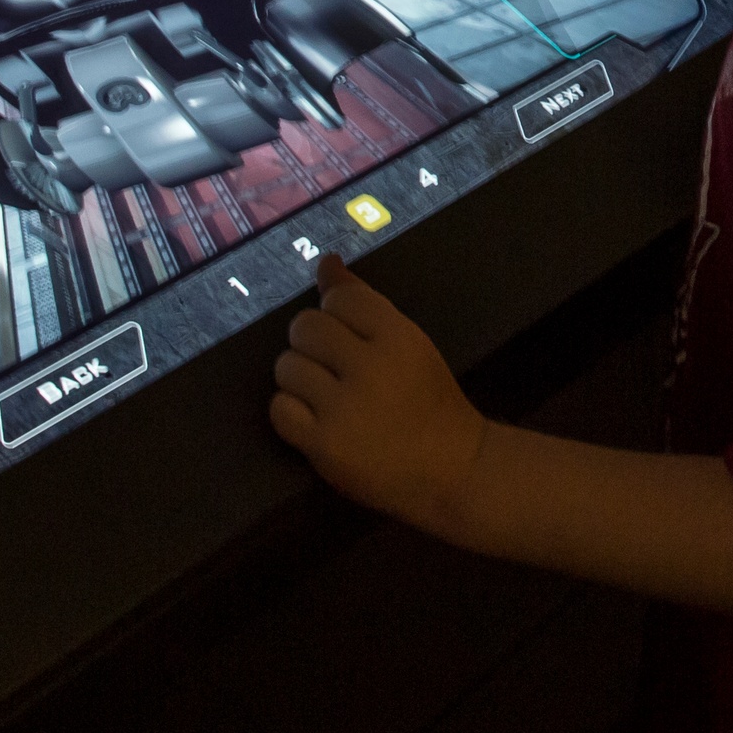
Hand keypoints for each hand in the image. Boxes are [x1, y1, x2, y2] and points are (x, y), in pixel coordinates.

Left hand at [269, 256, 486, 533]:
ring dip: (299, 378)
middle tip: (331, 367)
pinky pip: (280, 409)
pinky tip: (314, 419)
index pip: (339, 298)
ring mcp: (345, 409)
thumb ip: (364, 300)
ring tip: (324, 395)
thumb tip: (325, 261)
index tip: (351, 339)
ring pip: (286, 367)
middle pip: (304, 327)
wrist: (452, 471)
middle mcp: (371, 368)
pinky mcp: (324, 445)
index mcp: (399, 336)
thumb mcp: (409, 343)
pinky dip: (291, 412)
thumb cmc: (430, 401)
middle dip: (311, 344)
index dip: (336, 314)